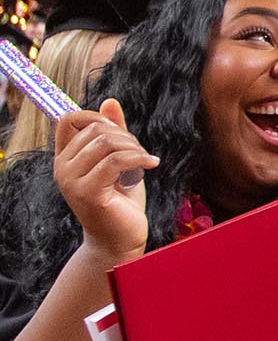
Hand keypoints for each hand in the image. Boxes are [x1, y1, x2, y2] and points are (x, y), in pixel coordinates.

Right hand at [52, 100, 156, 262]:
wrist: (120, 239)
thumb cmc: (121, 200)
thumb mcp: (119, 160)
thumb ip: (114, 133)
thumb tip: (110, 101)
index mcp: (65, 158)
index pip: (68, 119)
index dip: (96, 116)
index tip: (120, 131)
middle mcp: (62, 168)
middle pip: (95, 128)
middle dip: (125, 135)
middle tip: (139, 153)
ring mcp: (71, 181)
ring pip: (106, 142)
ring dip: (134, 147)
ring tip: (145, 161)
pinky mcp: (88, 193)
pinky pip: (116, 160)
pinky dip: (140, 158)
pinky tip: (152, 164)